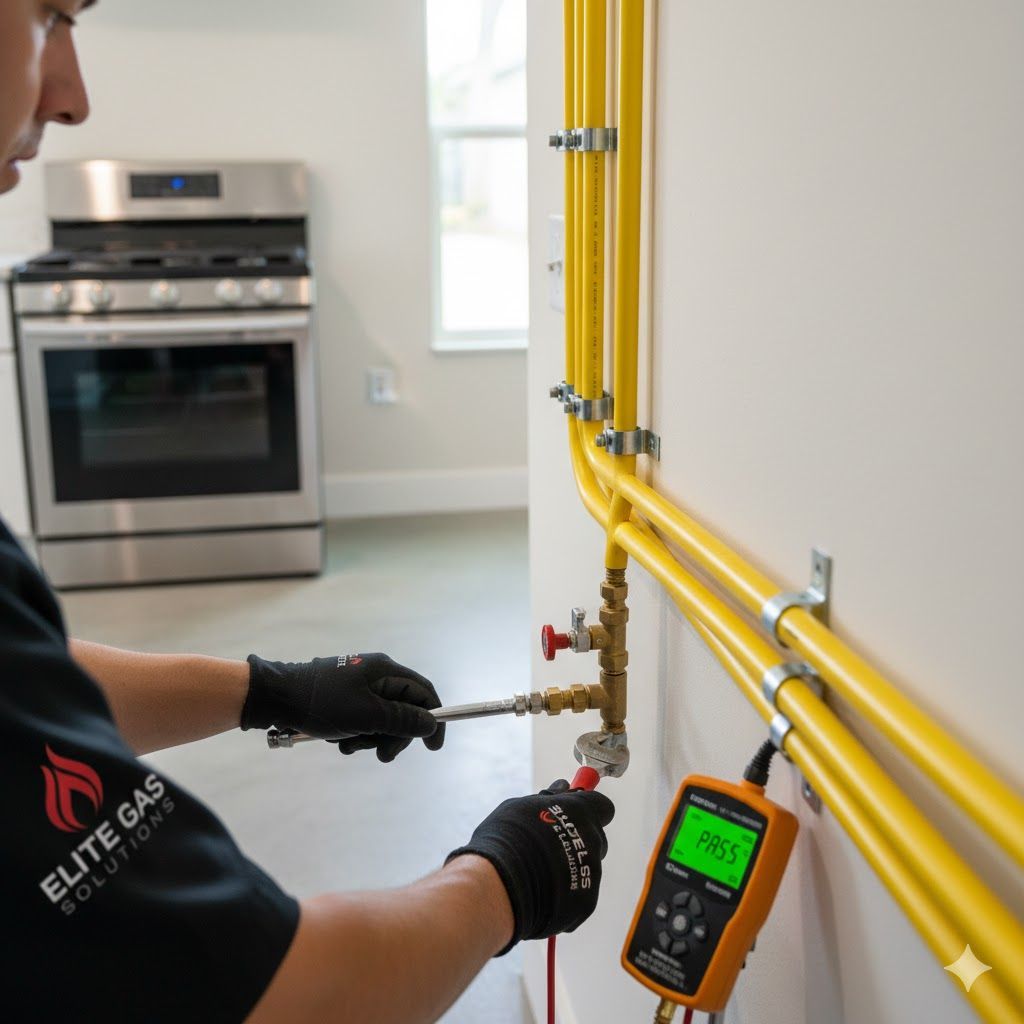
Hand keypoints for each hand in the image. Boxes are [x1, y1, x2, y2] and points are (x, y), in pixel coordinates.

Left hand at [241, 653, 444, 761]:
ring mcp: (359, 685)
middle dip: (394, 736)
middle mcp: (376, 674)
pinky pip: (362, 719)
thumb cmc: (322, 704)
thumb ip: (402, 720)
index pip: (424, 692)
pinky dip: (355, 733)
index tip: (432, 748)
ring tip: (348, 745)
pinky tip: (338, 739)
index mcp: (385, 670)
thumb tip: (430, 723)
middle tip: (382, 755)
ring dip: (370, 737)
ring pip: (381, 718)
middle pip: (403, 709)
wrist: (275, 697)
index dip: (433, 719)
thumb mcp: (367, 716)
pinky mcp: (343, 697)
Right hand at [446, 779, 614, 953]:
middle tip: (548, 845)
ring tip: (538, 872)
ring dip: (568, 867)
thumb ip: (549, 798)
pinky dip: (563, 894)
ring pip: (586, 867)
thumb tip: (563, 787)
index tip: (571, 811)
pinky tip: (540, 893)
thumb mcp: (522, 806)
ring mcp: (593, 873)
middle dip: (578, 840)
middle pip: (595, 838)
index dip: (587, 808)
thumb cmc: (508, 838)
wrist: (503, 886)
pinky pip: (578, 894)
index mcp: (583, 812)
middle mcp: (594, 841)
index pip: (602, 806)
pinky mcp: (587, 903)